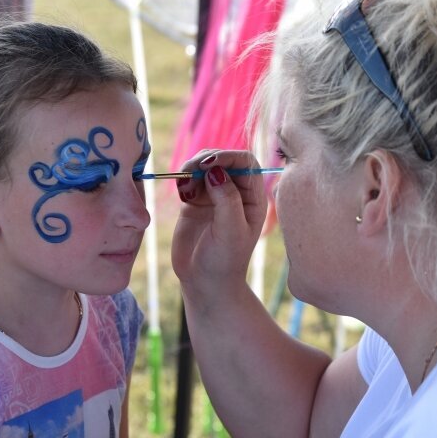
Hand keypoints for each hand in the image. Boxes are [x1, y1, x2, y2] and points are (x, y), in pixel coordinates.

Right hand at [172, 150, 267, 295]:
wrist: (204, 281)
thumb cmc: (224, 260)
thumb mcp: (231, 230)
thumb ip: (227, 198)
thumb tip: (215, 171)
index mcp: (253, 198)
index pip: (245, 162)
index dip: (228, 156)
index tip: (209, 163)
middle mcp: (235, 193)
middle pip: (223, 159)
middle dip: (207, 160)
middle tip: (191, 172)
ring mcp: (214, 195)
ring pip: (204, 166)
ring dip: (192, 168)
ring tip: (185, 184)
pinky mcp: (195, 201)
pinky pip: (189, 179)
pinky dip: (183, 178)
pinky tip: (183, 193)